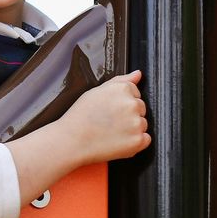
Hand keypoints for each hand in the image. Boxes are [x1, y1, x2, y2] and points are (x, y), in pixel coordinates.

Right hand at [7, 70, 149, 201]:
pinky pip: (145, 140)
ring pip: (142, 124)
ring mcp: (137, 123)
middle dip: (128, 115)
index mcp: (123, 89)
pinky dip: (135, 143)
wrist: (71, 140)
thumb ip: (121, 81)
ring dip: (132, 129)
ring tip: (111, 132)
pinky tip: (117, 141)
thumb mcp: (97, 91)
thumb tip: (138, 74)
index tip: (110, 110)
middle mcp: (132, 104)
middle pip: (140, 108)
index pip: (135, 94)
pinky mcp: (138, 141)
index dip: (121, 103)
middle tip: (109, 122)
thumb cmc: (80, 116)